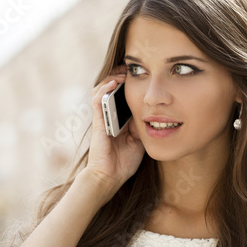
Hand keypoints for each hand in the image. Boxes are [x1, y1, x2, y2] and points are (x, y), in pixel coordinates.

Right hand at [85, 66, 144, 195]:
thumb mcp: (138, 141)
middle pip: (110, 89)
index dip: (127, 84)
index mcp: (119, 120)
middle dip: (119, 76)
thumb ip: (141, 126)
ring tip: (122, 73)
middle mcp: (109, 116)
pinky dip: (104, 90)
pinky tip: (113, 83)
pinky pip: (98, 101)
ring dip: (111, 79)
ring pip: (101, 90)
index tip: (139, 75)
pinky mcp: (98, 122)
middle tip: (130, 69)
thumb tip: (148, 111)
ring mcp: (102, 118)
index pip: (121, 96)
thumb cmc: (123, 163)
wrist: (110, 177)